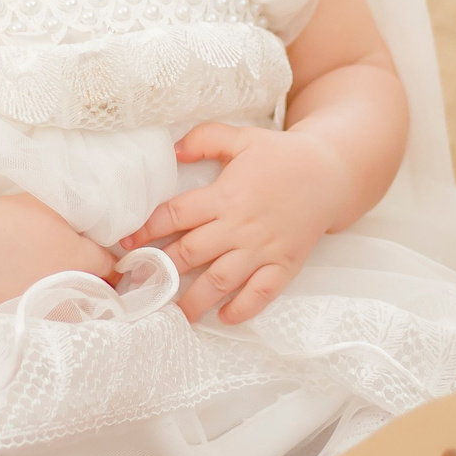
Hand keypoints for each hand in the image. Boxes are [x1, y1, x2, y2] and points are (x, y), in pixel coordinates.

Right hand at [0, 192, 114, 313]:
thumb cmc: (5, 218)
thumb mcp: (49, 207)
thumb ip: (77, 220)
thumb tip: (90, 229)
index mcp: (80, 258)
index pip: (111, 266)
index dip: (113, 262)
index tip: (109, 261)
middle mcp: (69, 287)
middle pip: (97, 293)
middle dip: (98, 284)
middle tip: (92, 275)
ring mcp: (46, 307)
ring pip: (74, 311)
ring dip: (76, 302)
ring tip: (66, 290)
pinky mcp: (23, 318)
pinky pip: (46, 318)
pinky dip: (47, 309)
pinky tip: (37, 297)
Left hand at [120, 123, 349, 324]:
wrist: (330, 173)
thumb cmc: (281, 156)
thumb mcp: (241, 137)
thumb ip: (205, 139)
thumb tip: (172, 151)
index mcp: (225, 195)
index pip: (175, 216)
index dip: (146, 231)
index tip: (125, 244)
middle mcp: (239, 226)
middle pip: (191, 253)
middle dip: (161, 270)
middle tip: (139, 286)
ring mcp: (262, 248)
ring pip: (221, 280)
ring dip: (195, 300)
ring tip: (174, 314)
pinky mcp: (284, 264)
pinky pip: (261, 293)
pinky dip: (243, 309)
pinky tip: (225, 317)